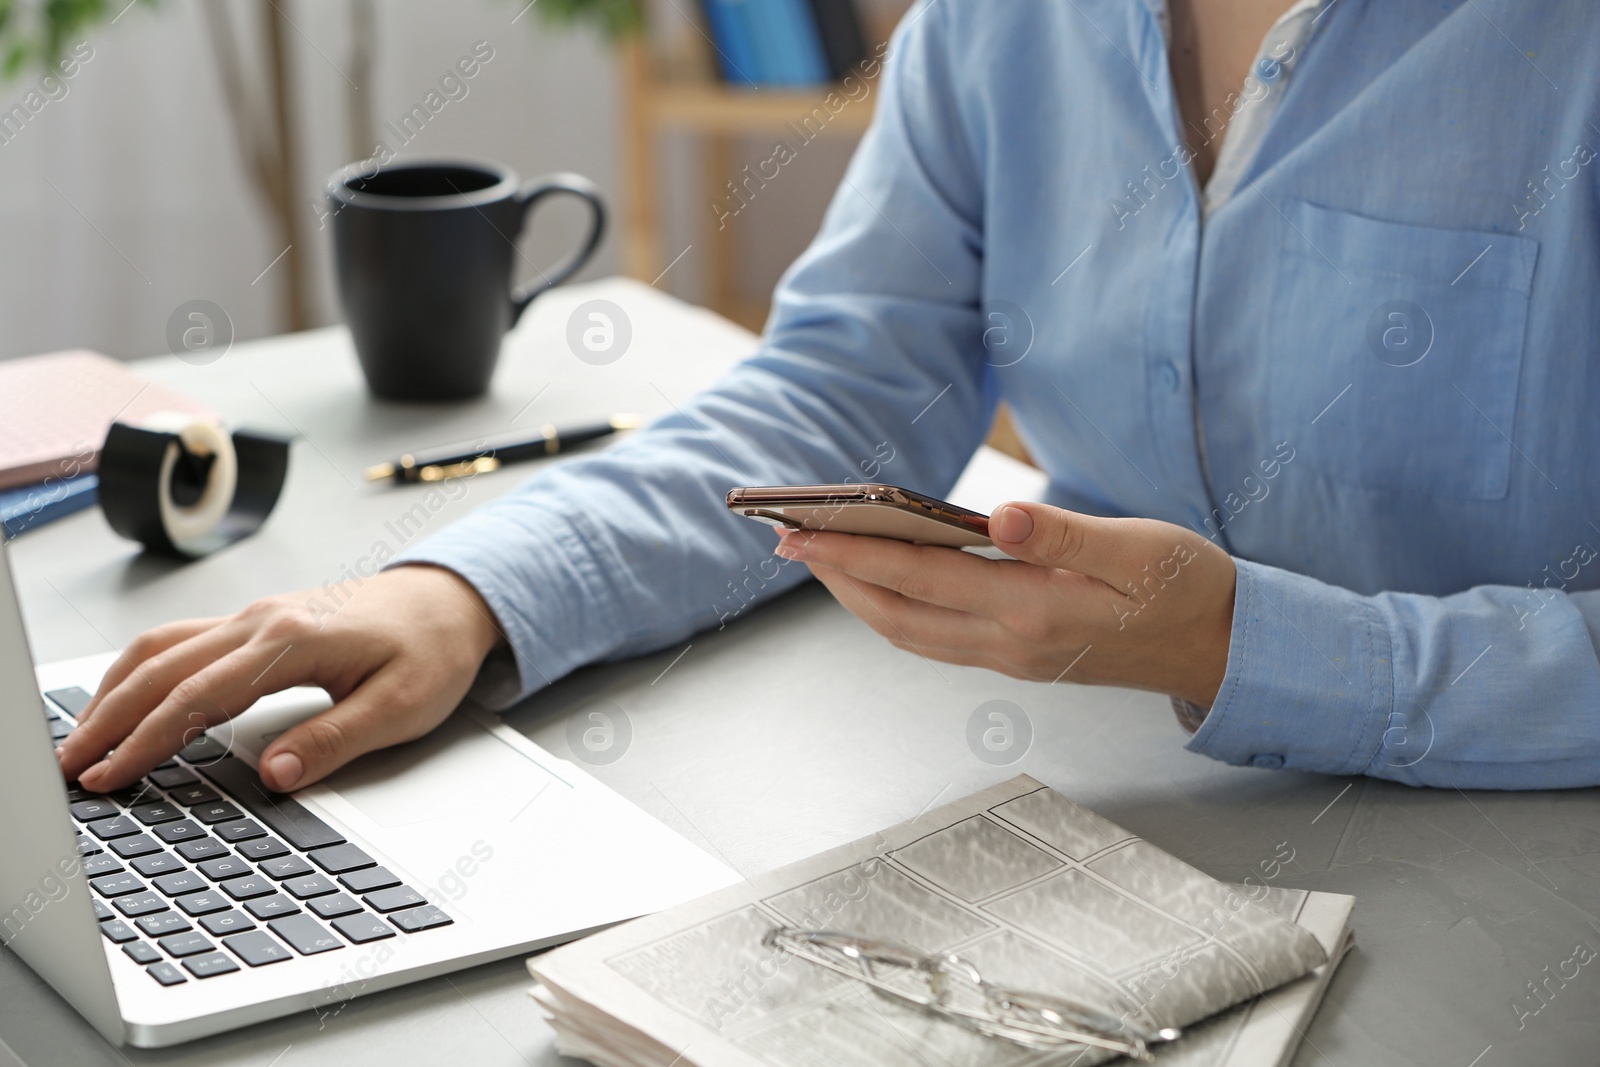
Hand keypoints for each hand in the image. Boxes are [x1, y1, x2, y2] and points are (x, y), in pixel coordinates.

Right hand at [56, 565, 504, 793]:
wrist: (452, 599)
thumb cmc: (433, 649)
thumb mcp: (402, 706)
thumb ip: (335, 741)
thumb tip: (274, 776)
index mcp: (292, 641)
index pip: (198, 697)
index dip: (146, 741)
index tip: (111, 777)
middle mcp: (263, 620)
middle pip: (161, 667)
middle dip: (108, 718)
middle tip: (71, 767)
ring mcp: (257, 615)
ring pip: (162, 646)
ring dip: (116, 690)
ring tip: (82, 738)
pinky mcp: (260, 620)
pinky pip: (183, 638)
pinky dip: (142, 669)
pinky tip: (126, 697)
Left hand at [773, 501, 1236, 706]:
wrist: (1221, 648)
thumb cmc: (1185, 588)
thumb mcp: (1139, 549)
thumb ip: (1064, 534)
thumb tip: (1000, 517)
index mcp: (1034, 610)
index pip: (920, 578)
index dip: (854, 555)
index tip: (803, 533)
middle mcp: (1011, 644)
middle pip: (897, 615)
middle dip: (837, 579)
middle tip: (788, 541)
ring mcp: (1011, 657)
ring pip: (910, 632)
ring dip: (859, 597)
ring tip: (823, 558)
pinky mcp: (1018, 656)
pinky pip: (935, 637)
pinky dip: (895, 608)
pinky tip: (884, 580)